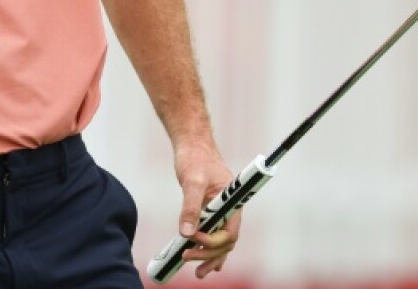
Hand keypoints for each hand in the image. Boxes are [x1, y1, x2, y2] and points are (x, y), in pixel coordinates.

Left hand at [174, 141, 240, 278]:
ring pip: (221, 242)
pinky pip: (214, 234)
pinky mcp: (211, 210)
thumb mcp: (192, 181)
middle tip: (187, 259)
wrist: (192, 143)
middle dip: (209, 254)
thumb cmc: (195, 157)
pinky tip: (203, 261)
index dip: (211, 241)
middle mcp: (230, 208)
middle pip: (226, 242)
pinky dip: (209, 249)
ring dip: (211, 257)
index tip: (192, 239)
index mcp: (232, 202)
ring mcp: (221, 210)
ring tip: (199, 273)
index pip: (228, 232)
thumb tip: (186, 233)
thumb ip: (190, 206)